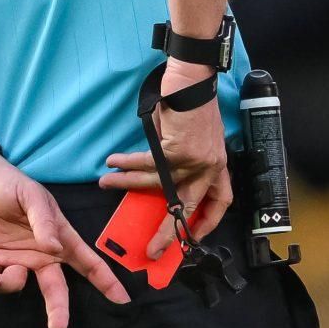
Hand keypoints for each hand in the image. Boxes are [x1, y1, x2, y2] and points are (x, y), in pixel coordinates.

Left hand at [0, 151, 127, 327]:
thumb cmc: (11, 184)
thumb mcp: (32, 196)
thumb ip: (44, 222)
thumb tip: (53, 248)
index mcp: (59, 239)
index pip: (88, 263)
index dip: (105, 281)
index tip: (121, 300)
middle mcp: (39, 255)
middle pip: (55, 289)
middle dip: (58, 310)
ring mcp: (14, 260)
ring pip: (15, 284)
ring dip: (3, 284)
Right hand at [96, 58, 236, 249]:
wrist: (193, 78)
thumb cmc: (191, 105)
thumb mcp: (192, 138)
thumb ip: (180, 161)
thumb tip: (156, 179)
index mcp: (218, 164)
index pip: (221, 200)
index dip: (207, 221)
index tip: (194, 237)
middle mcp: (211, 166)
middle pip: (189, 206)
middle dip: (169, 232)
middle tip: (152, 249)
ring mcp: (196, 159)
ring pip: (159, 184)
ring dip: (129, 185)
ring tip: (107, 184)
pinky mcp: (179, 150)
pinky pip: (148, 164)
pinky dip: (127, 163)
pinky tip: (113, 163)